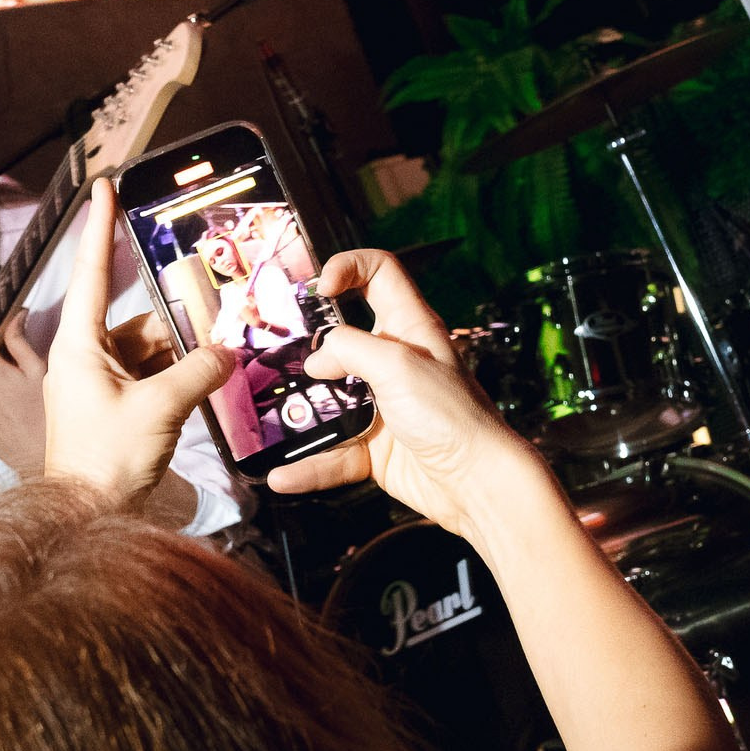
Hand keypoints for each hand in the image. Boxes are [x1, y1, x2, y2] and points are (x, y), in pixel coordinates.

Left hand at [44, 177, 234, 504]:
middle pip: (136, 323)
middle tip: (217, 319)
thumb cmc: (107, 460)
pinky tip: (205, 385)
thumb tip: (226, 351)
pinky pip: (148, 379)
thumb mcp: (160, 409)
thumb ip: (198, 371)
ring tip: (217, 363)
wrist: (88, 517)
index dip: (99, 229)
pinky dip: (175, 380)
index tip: (103, 188)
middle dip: (176, 327)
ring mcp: (96, 386)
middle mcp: (83, 359)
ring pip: (147, 353)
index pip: (92, 275)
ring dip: (181, 359)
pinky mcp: (111, 409)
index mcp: (79, 347)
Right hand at [263, 249, 544, 539]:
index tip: (320, 287)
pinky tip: (284, 475)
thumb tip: (318, 359)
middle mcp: (393, 361)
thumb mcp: (398, 365)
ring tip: (273, 421)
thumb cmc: (452, 415)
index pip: (380, 274)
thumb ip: (350, 348)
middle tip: (277, 355)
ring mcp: (382, 404)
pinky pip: (332, 452)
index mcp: (409, 327)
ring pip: (329, 400)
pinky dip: (309, 466)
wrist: (476, 483)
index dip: (349, 267)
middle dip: (307, 348)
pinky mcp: (374, 445)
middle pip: (341, 339)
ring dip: (301, 414)